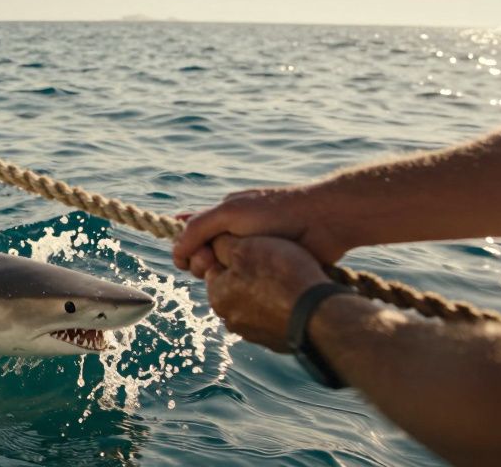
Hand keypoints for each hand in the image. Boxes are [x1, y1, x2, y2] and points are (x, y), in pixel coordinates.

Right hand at [172, 185, 349, 278]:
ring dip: (220, 276)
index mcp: (223, 214)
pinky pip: (246, 280)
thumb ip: (197, 229)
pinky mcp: (270, 267)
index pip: (191, 236)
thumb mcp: (229, 213)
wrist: (325, 222)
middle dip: (202, 263)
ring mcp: (253, 250)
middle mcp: (235, 232)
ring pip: (224, 271)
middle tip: (214, 265)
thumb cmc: (277, 212)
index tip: (190, 260)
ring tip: (230, 276)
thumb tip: (175, 251)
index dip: (186, 250)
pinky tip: (242, 288)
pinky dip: (238, 284)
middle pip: (204, 256)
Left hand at [204, 235, 330, 351]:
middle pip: (236, 286)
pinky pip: (276, 316)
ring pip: (257, 301)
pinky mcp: (277, 341)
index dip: (234, 251)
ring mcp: (255, 334)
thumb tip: (212, 243)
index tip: (254, 244)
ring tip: (289, 275)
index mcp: (218, 296)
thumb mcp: (246, 247)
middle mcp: (231, 319)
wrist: (319, 314)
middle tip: (274, 258)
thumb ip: (223, 245)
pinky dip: (283, 305)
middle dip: (251, 271)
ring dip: (268, 289)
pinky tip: (298, 293)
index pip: (216, 267)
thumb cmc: (281, 276)